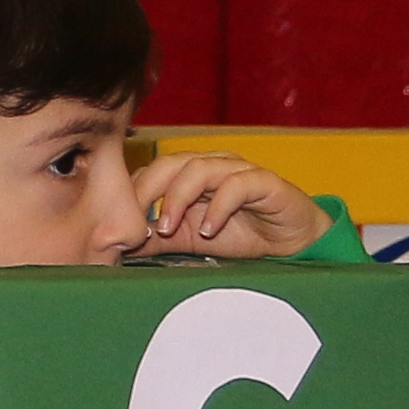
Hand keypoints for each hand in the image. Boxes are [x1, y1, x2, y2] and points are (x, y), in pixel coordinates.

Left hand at [126, 152, 318, 260]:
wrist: (293, 242)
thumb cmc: (241, 234)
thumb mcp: (191, 240)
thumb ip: (158, 239)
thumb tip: (120, 246)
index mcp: (190, 175)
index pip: (153, 171)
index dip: (132, 193)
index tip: (115, 223)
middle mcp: (212, 166)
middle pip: (170, 162)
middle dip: (147, 190)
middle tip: (134, 222)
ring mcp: (237, 170)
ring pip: (199, 167)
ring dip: (177, 197)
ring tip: (166, 227)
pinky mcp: (264, 182)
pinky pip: (237, 184)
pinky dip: (218, 206)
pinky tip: (208, 230)